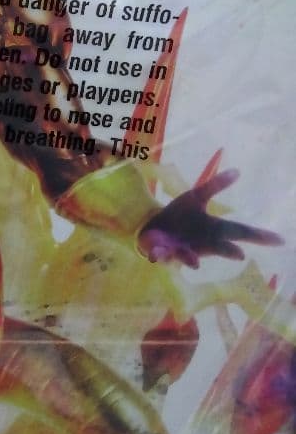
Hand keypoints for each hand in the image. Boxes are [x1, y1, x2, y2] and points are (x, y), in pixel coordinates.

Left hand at [138, 170, 281, 268]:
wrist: (151, 226)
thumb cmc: (179, 215)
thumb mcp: (196, 197)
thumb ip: (216, 185)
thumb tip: (238, 170)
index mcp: (213, 229)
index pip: (240, 232)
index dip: (259, 236)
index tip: (281, 240)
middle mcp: (201, 243)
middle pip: (217, 247)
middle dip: (228, 251)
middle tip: (241, 255)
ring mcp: (181, 249)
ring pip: (189, 256)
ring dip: (191, 259)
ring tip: (195, 263)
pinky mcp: (162, 251)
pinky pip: (161, 255)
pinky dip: (160, 255)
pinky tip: (157, 256)